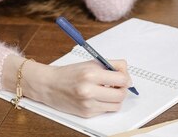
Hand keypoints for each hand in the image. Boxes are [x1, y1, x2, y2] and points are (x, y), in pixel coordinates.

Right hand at [18, 58, 132, 117]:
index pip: (121, 79)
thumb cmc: (70, 73)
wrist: (50, 85)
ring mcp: (88, 104)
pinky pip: (106, 110)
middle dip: (122, 89)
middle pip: (121, 94)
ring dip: (116, 98)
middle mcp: (89, 90)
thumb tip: (127, 76)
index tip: (123, 77)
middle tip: (117, 85)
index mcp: (91, 74)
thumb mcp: (91, 63)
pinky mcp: (86, 113)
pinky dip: (106, 104)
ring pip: (116, 105)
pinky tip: (98, 97)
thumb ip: (111, 66)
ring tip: (108, 91)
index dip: (125, 78)